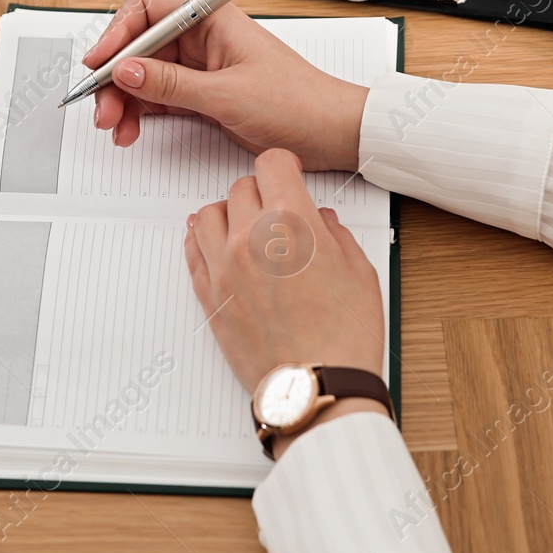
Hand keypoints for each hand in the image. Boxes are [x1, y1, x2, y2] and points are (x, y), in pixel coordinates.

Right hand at [84, 0, 366, 170]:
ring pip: (144, 74)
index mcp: (213, 19)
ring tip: (118, 125)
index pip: (148, 10)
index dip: (118, 33)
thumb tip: (127, 71)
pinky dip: (140, 111)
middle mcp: (203, 37)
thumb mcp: (228, 96)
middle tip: (105, 106)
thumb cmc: (299, 102)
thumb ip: (172, 85)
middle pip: (139, 45)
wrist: (333, 133)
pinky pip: (158, 96)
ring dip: (124, 98)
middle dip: (116, 75)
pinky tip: (132, 127)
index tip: (101, 62)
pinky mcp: (202, 93)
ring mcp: (200, 66)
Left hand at [186, 149, 387, 459]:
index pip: (272, 163)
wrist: (316, 388)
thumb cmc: (345, 338)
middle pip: (241, 187)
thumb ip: (336, 235)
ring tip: (246, 229)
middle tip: (277, 211)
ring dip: (228, 214)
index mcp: (293, 222)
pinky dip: (201, 240)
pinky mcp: (209, 295)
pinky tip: (215, 243)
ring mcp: (225, 266)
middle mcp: (251, 237)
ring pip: (209, 214)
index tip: (289, 176)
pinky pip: (192, 250)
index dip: (285, 167)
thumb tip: (321, 221)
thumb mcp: (359, 274)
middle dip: (261, 193)